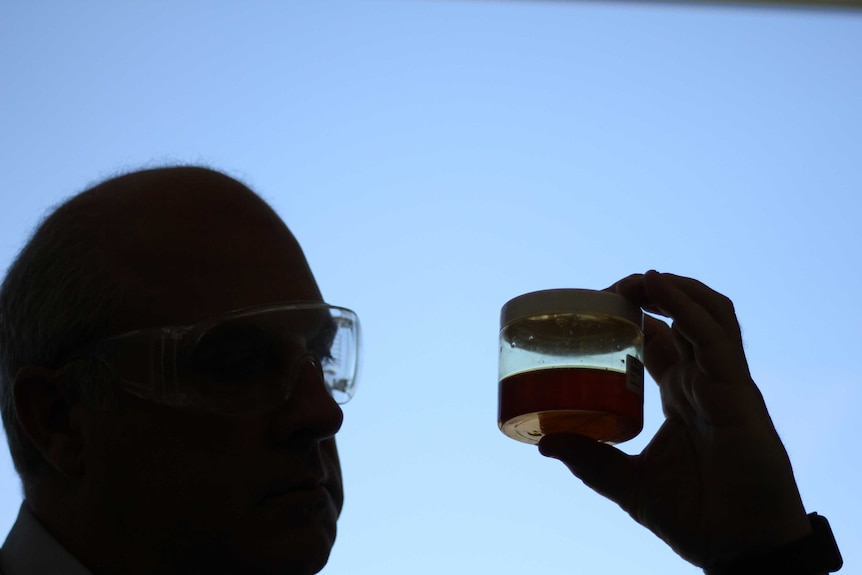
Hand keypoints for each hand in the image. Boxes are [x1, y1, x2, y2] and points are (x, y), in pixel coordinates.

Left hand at [539, 271, 810, 566]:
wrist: (738, 549)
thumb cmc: (695, 516)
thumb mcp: (627, 483)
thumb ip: (589, 461)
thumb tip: (542, 443)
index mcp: (683, 395)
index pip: (661, 339)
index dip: (636, 315)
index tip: (599, 303)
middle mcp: (705, 381)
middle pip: (683, 318)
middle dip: (650, 293)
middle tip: (612, 287)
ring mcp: (724, 383)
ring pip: (708, 315)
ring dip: (673, 289)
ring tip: (638, 279)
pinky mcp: (739, 392)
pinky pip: (715, 338)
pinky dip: (686, 308)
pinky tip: (659, 289)